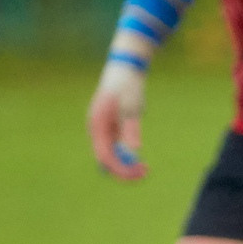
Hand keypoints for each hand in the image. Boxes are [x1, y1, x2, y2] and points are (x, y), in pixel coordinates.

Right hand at [89, 62, 146, 179]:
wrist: (125, 70)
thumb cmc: (128, 87)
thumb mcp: (132, 108)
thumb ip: (131, 129)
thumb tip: (134, 149)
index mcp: (98, 125)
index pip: (105, 155)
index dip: (120, 168)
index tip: (138, 173)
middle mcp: (96, 130)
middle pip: (106, 159)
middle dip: (124, 169)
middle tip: (145, 172)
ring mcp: (102, 129)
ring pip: (111, 155)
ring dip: (126, 164)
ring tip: (145, 168)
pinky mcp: (110, 128)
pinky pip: (115, 149)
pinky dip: (126, 156)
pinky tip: (140, 159)